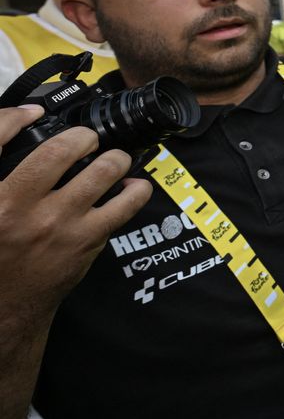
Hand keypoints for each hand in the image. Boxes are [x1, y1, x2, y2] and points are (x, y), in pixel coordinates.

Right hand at [0, 111, 151, 311]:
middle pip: (62, 150)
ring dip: (114, 158)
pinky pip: (125, 205)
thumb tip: (22, 122)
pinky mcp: (85, 242)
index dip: (13, 118)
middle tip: (86, 140)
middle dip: (82, 136)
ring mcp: (58, 226)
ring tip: (114, 160)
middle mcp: (21, 211)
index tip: (31, 113)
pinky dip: (135, 189)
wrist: (6, 305)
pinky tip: (133, 186)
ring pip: (103, 171)